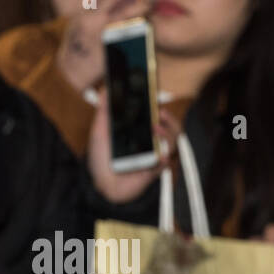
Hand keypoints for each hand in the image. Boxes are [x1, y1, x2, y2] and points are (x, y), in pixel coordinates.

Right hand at [56, 0, 147, 92]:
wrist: (70, 70)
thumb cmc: (80, 41)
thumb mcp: (81, 17)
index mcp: (79, 6)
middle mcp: (86, 14)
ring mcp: (96, 28)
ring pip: (119, 7)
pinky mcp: (106, 41)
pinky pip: (126, 27)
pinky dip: (138, 19)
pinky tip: (148, 15)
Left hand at [87, 85, 180, 202]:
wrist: (100, 184)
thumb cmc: (102, 158)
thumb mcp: (100, 132)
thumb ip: (104, 112)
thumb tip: (105, 89)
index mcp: (140, 131)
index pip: (158, 116)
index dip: (160, 106)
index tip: (156, 96)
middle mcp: (151, 142)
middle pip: (172, 127)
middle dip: (169, 118)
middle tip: (159, 112)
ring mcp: (154, 156)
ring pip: (173, 142)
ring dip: (168, 133)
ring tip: (155, 129)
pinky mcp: (153, 171)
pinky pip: (165, 164)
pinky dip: (164, 159)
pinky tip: (160, 156)